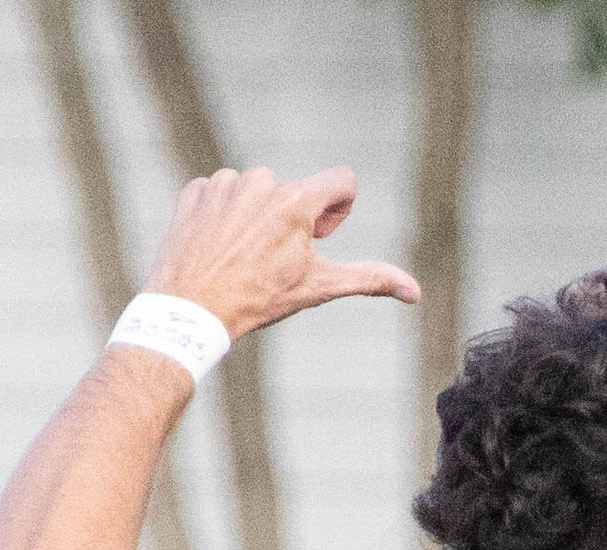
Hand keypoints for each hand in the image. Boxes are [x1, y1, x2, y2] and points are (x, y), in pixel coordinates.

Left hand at [144, 166, 419, 341]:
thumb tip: (415, 292)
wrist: (191, 311)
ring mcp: (226, 183)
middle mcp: (262, 181)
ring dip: (256, 218)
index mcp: (296, 200)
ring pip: (258, 193)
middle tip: (272, 259)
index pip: (342, 181)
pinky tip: (217, 247)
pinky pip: (222, 193)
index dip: (337, 212)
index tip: (317, 238)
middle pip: (296, 192)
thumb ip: (368, 279)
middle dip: (293, 220)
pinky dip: (224, 216)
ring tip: (241, 256)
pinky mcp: (197, 190)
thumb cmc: (259, 301)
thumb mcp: (318, 288)